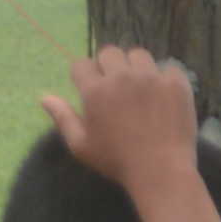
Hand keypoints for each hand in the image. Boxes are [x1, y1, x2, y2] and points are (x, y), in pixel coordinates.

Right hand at [42, 46, 201, 190]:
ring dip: (136, 67)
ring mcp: (151, 77)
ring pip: (139, 55)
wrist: (160, 169)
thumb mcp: (81, 145)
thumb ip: (63, 118)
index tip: (90, 86)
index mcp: (95, 91)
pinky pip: (168, 68)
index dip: (84, 74)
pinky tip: (163, 94)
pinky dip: (164, 78)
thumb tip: (45, 98)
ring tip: (141, 85)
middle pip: (110, 52)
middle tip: (116, 85)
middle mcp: (122, 77)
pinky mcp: (176, 83)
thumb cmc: (116, 160)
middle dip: (109, 65)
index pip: (82, 63)